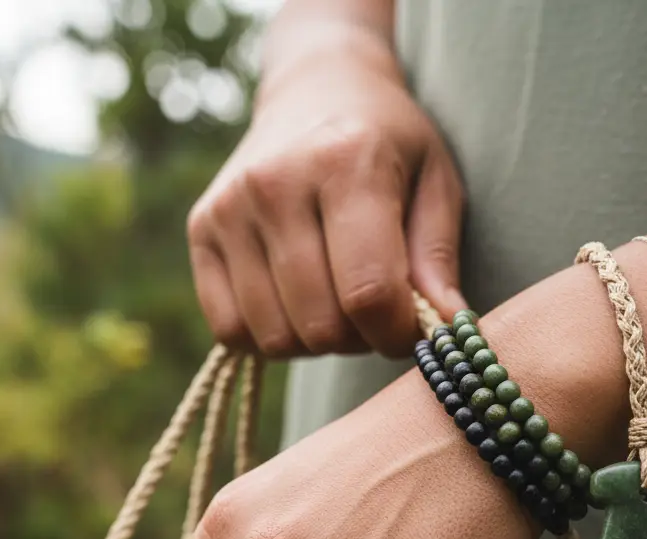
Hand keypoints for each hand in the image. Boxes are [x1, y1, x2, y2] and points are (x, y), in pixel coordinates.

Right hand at [186, 32, 465, 358]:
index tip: (410, 328)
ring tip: (334, 302)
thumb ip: (438, 257)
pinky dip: (269, 338)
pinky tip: (294, 305)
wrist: (315, 88)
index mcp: (345, 162)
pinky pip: (231, 331)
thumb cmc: (386, 143)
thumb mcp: (436, 181)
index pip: (369, 293)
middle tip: (372, 309)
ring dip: (315, 342)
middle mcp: (276, 184)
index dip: (397, 334)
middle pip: (321, 325)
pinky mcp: (200, 230)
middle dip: (359, 339)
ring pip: (276, 338)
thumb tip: (445, 328)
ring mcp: (229, 208)